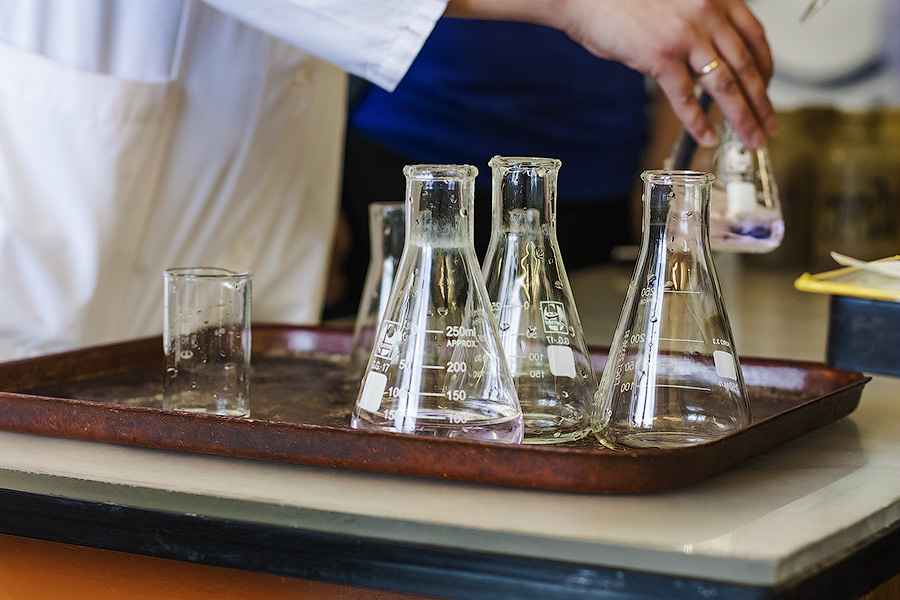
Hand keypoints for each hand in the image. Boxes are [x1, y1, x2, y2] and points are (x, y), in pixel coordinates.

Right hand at [558, 0, 775, 147]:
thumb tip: (707, 60)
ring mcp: (686, 35)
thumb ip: (699, 24)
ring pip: (726, 85)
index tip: (767, 89)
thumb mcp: (677, 2)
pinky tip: (706, 137)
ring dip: (742, 117)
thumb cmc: (624, 1)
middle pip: (747, 67)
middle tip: (769, 126)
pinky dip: (698, 122)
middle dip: (762, 102)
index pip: (755, 38)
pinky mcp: (661, 56)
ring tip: (750, 138)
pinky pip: (686, 97)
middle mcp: (708, 13)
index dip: (767, 69)